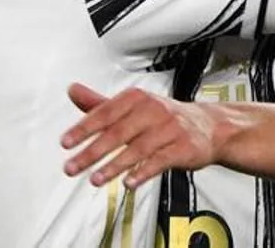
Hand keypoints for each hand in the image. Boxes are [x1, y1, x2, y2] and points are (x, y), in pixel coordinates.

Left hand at [60, 83, 219, 188]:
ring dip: (114, 166)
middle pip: (117, 132)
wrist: (209, 125)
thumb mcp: (132, 106)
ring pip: (137, 148)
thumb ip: (100, 104)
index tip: (65, 143)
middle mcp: (152, 109)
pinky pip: (160, 161)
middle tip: (72, 167)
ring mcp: (169, 128)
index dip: (83, 129)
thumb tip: (72, 90)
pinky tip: (128, 183)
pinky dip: (143, 172)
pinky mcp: (183, 147)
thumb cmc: (164, 116)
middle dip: (92, 152)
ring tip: (95, 179)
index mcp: (136, 98)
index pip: (104, 113)